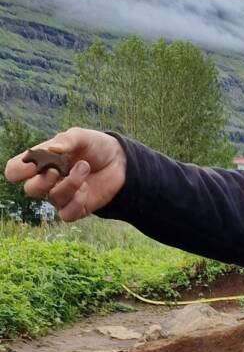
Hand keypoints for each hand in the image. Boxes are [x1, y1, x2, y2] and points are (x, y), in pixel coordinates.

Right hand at [4, 127, 126, 222]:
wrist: (120, 160)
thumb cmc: (95, 146)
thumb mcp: (82, 136)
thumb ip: (67, 140)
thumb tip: (51, 149)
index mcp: (41, 162)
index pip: (14, 171)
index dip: (19, 170)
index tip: (36, 162)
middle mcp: (47, 181)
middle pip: (30, 190)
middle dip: (43, 180)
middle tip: (58, 169)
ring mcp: (62, 196)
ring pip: (53, 199)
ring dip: (70, 183)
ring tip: (84, 168)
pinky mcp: (77, 208)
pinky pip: (66, 214)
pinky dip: (76, 202)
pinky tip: (86, 189)